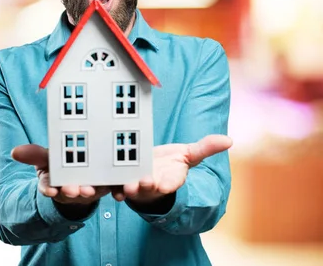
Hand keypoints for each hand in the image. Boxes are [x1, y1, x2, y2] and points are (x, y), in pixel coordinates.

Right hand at [11, 144, 110, 205]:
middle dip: (72, 191)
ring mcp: (91, 188)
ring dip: (92, 191)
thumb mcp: (46, 158)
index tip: (50, 190)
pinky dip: (118, 191)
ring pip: (93, 191)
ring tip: (92, 189)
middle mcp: (72, 188)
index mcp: (55, 182)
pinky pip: (114, 190)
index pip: (49, 187)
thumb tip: (14, 152)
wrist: (82, 170)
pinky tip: (120, 192)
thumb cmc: (60, 164)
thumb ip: (33, 155)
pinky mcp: (109, 186)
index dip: (49, 189)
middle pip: (72, 191)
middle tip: (73, 189)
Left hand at [111, 134, 232, 203]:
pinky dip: (108, 187)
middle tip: (141, 182)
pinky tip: (102, 183)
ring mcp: (135, 186)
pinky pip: (112, 187)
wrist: (150, 170)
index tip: (164, 184)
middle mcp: (151, 185)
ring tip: (123, 186)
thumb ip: (205, 148)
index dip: (167, 184)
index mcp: (169, 180)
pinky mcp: (118, 183)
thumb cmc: (170, 163)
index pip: (170, 184)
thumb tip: (229, 140)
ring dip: (125, 190)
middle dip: (144, 187)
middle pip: (147, 189)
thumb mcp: (188, 155)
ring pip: (129, 190)